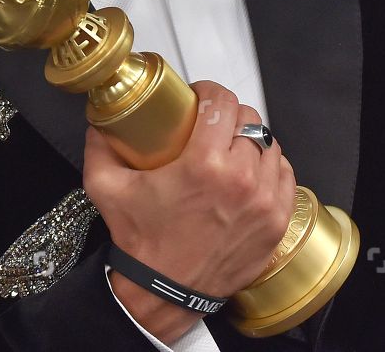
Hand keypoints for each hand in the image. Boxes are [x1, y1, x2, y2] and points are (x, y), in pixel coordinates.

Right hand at [83, 80, 295, 343]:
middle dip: (229, 115)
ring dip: (251, 140)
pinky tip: (251, 170)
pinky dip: (270, 167)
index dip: (209, 92)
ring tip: (231, 148)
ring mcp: (264, 201)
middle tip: (212, 124)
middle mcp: (241, 179)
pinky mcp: (276, 221)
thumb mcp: (105, 187)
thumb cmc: (141, 243)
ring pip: (270, 144)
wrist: (163, 292)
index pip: (222, 102)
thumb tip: (101, 119)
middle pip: (249, 119)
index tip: (199, 98)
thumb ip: (100, 145)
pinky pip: (285, 174)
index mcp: (204, 164)